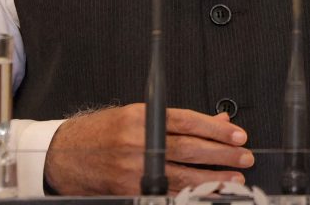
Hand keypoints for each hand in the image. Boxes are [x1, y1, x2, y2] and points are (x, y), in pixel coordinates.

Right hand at [43, 104, 252, 194]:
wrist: (65, 155)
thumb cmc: (102, 132)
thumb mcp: (137, 115)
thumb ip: (177, 120)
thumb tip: (216, 120)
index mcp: (141, 117)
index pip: (187, 122)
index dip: (216, 129)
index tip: (237, 134)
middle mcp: (138, 142)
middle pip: (189, 148)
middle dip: (221, 153)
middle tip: (244, 156)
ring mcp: (133, 169)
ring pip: (182, 174)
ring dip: (212, 177)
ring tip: (235, 178)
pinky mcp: (129, 190)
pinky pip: (165, 192)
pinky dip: (189, 193)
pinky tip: (206, 193)